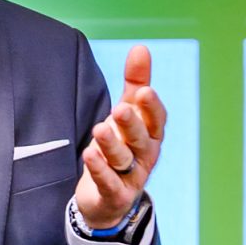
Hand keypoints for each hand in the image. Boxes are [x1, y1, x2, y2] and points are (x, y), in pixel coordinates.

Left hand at [74, 44, 166, 229]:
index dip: (151, 107)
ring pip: (123, 159)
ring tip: (99, 129)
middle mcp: (145, 156)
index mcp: (151, 134)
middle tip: (120, 109)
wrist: (110, 197)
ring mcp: (131, 177)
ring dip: (111, 144)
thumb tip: (141, 47)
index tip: (143, 91)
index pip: (156, 120)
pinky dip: (99, 169)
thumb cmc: (123, 147)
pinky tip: (89, 155)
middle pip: (141, 139)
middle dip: (132, 123)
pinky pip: (108, 182)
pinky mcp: (115, 194)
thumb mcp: (129, 113)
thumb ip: (135, 82)